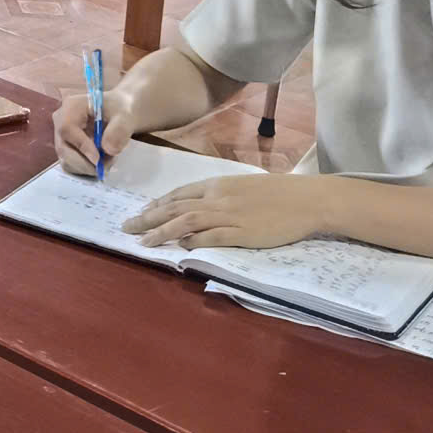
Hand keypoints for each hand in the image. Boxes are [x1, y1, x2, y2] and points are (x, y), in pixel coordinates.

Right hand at [53, 91, 133, 177]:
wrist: (117, 114)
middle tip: (107, 165)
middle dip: (86, 163)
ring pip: (66, 160)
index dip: (82, 146)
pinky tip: (101, 160)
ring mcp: (62, 136)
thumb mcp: (125, 116)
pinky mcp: (66, 148)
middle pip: (63, 148)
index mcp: (72, 106)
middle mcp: (61, 120)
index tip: (99, 159)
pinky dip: (86, 168)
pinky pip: (71, 164)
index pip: (67, 128)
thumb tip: (109, 150)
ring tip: (108, 160)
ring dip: (87, 167)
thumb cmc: (119, 110)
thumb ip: (119, 130)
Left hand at [126, 173, 327, 251]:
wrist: (306, 199)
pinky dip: (194, 242)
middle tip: (126, 227)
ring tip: (144, 242)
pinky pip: (213, 237)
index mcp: (217, 185)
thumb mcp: (242, 187)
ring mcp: (230, 215)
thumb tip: (199, 207)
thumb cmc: (277, 193)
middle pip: (175, 208)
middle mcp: (218, 198)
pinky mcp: (244, 233)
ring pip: (187, 222)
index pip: (178, 194)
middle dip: (148, 218)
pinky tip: (180, 248)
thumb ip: (219, 196)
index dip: (156, 204)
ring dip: (162, 232)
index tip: (141, 212)